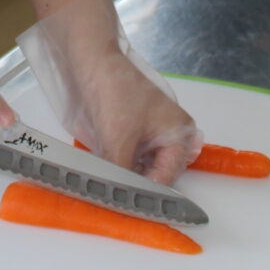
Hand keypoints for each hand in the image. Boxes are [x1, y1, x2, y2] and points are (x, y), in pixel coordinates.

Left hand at [17, 0, 203, 183]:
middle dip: (134, 187)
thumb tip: (117, 199)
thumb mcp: (118, 139)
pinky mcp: (129, 133)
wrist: (89, 61)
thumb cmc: (113, 89)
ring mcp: (148, 135)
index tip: (128, 208)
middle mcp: (169, 137)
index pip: (167, 178)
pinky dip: (115, 168)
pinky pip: (126, 160)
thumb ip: (121, 173)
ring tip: (105, 190)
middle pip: (154, 175)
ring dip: (122, 179)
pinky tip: (102, 175)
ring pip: (138, 170)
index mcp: (179, 135)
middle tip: (114, 201)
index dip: (147, 194)